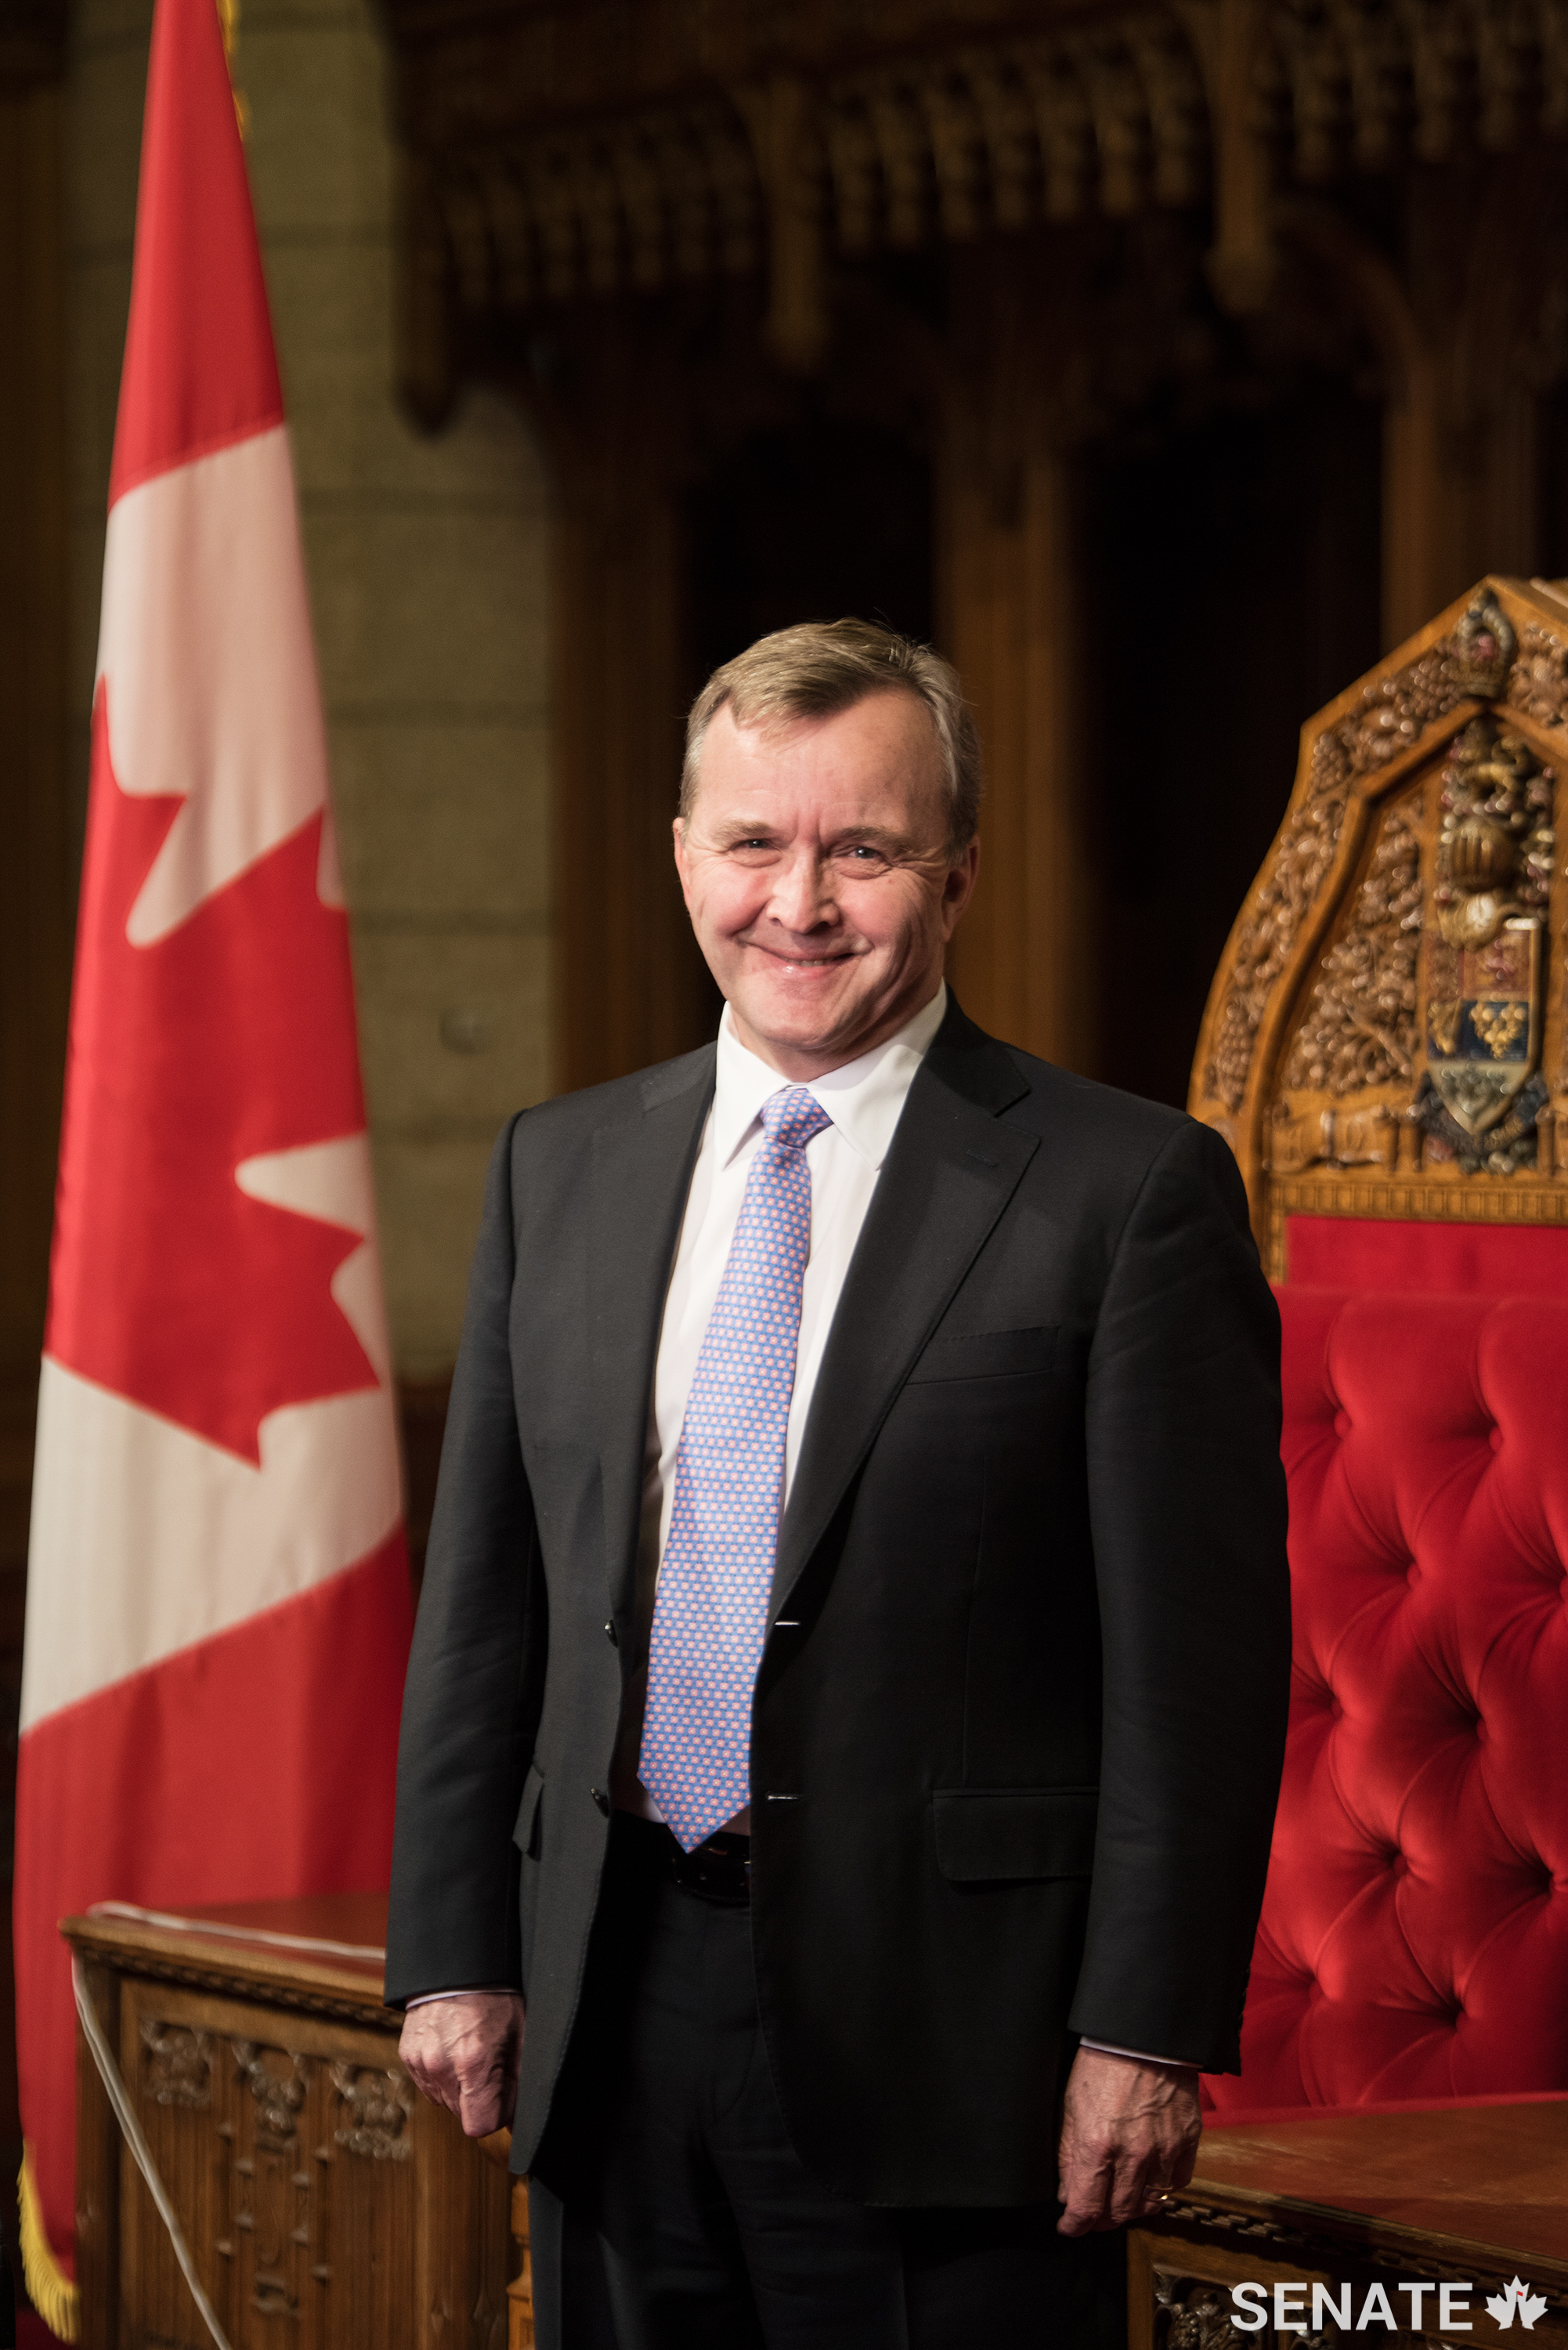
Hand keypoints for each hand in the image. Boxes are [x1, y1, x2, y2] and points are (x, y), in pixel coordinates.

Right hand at [399, 1991, 525, 2138]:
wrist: (457, 1965)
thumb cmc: (494, 1995)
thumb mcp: (519, 2034)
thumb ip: (520, 2082)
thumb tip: (518, 2123)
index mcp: (473, 2062)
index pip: (480, 2125)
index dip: (496, 2114)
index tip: (504, 2095)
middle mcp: (441, 2066)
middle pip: (463, 2114)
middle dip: (479, 2100)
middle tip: (490, 2066)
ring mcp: (421, 2061)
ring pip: (444, 2101)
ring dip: (459, 2089)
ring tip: (470, 2055)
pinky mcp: (408, 2055)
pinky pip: (428, 2084)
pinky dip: (441, 2076)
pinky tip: (452, 2050)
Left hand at [1055, 2047, 1200, 2234]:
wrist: (1143, 2035)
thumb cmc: (1101, 2063)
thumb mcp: (1070, 2105)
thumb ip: (1067, 2154)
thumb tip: (1066, 2192)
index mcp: (1096, 2145)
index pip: (1086, 2207)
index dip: (1075, 2225)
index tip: (1070, 2227)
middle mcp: (1132, 2155)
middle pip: (1118, 2212)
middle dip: (1101, 2219)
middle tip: (1093, 2215)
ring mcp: (1163, 2150)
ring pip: (1149, 2204)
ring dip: (1131, 2209)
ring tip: (1119, 2201)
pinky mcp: (1186, 2142)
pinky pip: (1176, 2183)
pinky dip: (1162, 2189)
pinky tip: (1149, 2181)